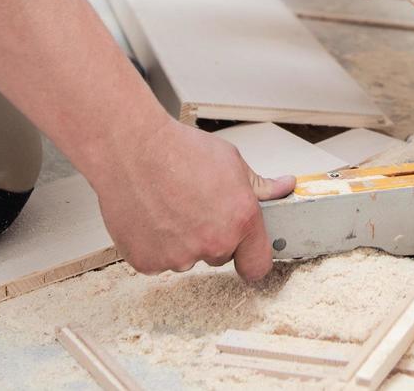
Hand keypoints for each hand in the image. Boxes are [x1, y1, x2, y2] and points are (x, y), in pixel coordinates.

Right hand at [91, 119, 294, 278]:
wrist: (130, 148)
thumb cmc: (177, 150)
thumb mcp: (231, 160)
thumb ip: (259, 185)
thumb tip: (283, 188)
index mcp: (240, 220)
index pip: (259, 264)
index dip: (253, 257)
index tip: (247, 252)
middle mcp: (212, 243)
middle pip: (219, 254)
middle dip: (212, 235)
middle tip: (196, 205)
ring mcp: (178, 256)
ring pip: (187, 257)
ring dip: (181, 240)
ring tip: (169, 205)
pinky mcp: (147, 262)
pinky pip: (157, 260)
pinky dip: (154, 244)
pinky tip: (151, 215)